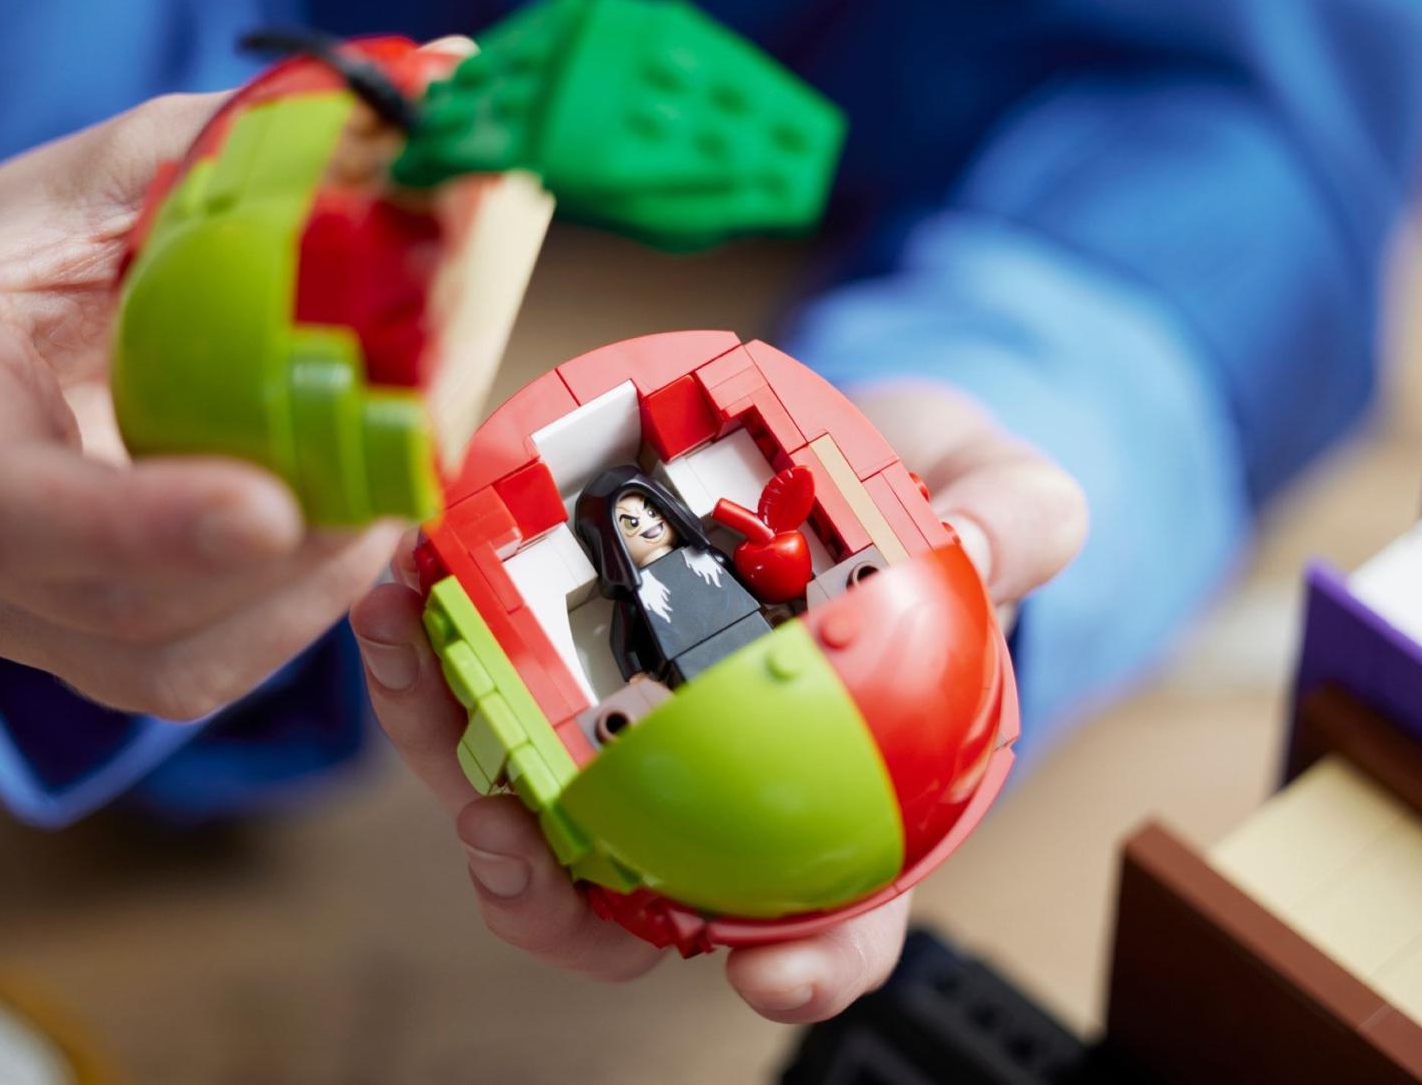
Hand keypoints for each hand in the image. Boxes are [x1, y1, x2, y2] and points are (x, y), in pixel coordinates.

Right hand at [0, 94, 403, 719]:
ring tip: (381, 514)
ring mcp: (4, 596)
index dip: (137, 522)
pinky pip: (188, 674)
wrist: (29, 311)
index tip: (272, 508)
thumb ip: (266, 137)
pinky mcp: (78, 638)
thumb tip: (449, 69)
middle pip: (96, 602)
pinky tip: (348, 550)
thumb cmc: (80, 229)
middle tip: (386, 498)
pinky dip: (284, 626)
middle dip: (266, 570)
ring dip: (293, 606)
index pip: (3, 492)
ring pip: (154, 664)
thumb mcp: (145, 158)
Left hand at [347, 379, 1085, 1021]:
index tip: (774, 977)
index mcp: (842, 801)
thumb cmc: (922, 504)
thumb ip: (1015, 523)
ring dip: (452, 766)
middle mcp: (715, 799)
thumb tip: (979, 545)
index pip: (837, 916)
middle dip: (556, 906)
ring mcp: (622, 746)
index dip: (811, 965)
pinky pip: (473, 699)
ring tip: (414, 673)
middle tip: (513, 843)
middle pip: (632, 907)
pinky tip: (406, 584)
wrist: (839, 444)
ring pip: (527, 810)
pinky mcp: (549, 674)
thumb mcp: (997, 496)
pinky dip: (425, 661)